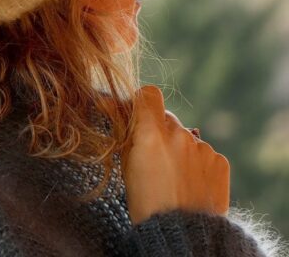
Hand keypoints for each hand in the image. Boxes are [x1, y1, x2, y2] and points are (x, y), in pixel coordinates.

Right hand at [119, 85, 230, 224]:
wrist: (183, 234)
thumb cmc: (146, 202)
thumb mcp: (126, 165)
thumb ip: (125, 132)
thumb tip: (109, 103)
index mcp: (151, 133)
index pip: (148, 94)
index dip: (142, 102)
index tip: (137, 116)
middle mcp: (179, 134)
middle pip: (167, 118)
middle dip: (159, 131)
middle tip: (153, 156)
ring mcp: (202, 147)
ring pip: (186, 137)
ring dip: (178, 149)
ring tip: (174, 177)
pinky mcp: (220, 161)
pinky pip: (204, 153)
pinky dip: (196, 163)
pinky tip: (190, 183)